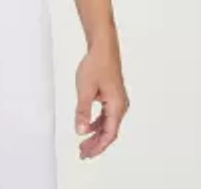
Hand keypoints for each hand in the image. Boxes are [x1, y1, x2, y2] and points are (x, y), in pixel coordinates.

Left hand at [74, 37, 128, 159]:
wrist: (103, 47)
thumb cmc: (97, 64)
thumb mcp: (85, 90)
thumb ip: (83, 112)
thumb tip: (80, 131)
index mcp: (116, 106)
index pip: (109, 134)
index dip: (98, 147)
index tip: (87, 154)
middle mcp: (120, 106)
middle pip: (109, 132)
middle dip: (96, 144)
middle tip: (83, 153)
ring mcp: (118, 101)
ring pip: (108, 124)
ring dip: (96, 134)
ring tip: (84, 143)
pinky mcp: (113, 96)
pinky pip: (106, 115)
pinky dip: (97, 123)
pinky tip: (88, 126)